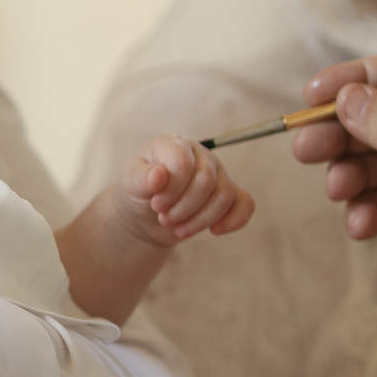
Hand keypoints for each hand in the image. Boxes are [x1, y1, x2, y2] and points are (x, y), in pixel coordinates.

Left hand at [55, 135, 252, 324]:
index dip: (172, 190)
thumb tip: (159, 176)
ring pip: (224, 195)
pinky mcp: (229, 194)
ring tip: (178, 229)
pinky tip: (215, 231)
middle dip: (184, 208)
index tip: (156, 205)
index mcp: (175, 145)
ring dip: (200, 219)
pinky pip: (245, 203)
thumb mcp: (131, 184)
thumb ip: (141, 177)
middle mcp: (200, 155)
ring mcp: (218, 173)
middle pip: (206, 182)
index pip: (184, 164)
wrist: (146, 213)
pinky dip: (234, 220)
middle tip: (164, 218)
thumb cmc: (138, 192)